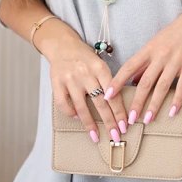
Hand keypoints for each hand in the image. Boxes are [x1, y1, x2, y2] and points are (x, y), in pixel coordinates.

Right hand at [42, 30, 128, 144]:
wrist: (62, 45)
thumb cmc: (84, 57)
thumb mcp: (100, 64)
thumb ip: (108, 82)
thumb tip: (119, 107)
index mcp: (99, 68)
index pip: (113, 94)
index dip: (119, 112)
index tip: (124, 126)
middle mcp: (85, 73)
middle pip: (100, 103)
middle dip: (109, 122)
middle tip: (116, 136)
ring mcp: (70, 79)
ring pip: (82, 107)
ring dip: (90, 124)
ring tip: (96, 137)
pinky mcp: (57, 83)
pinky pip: (63, 104)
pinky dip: (71, 113)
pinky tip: (77, 119)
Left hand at [103, 1, 181, 125]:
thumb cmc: (176, 32)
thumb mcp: (156, 43)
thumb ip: (145, 62)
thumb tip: (133, 79)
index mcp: (149, 49)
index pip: (129, 67)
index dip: (117, 82)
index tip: (108, 95)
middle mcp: (160, 55)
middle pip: (145, 82)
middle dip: (136, 101)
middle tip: (130, 119)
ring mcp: (176, 61)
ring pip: (162, 86)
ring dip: (154, 105)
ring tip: (148, 119)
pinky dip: (177, 100)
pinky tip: (172, 112)